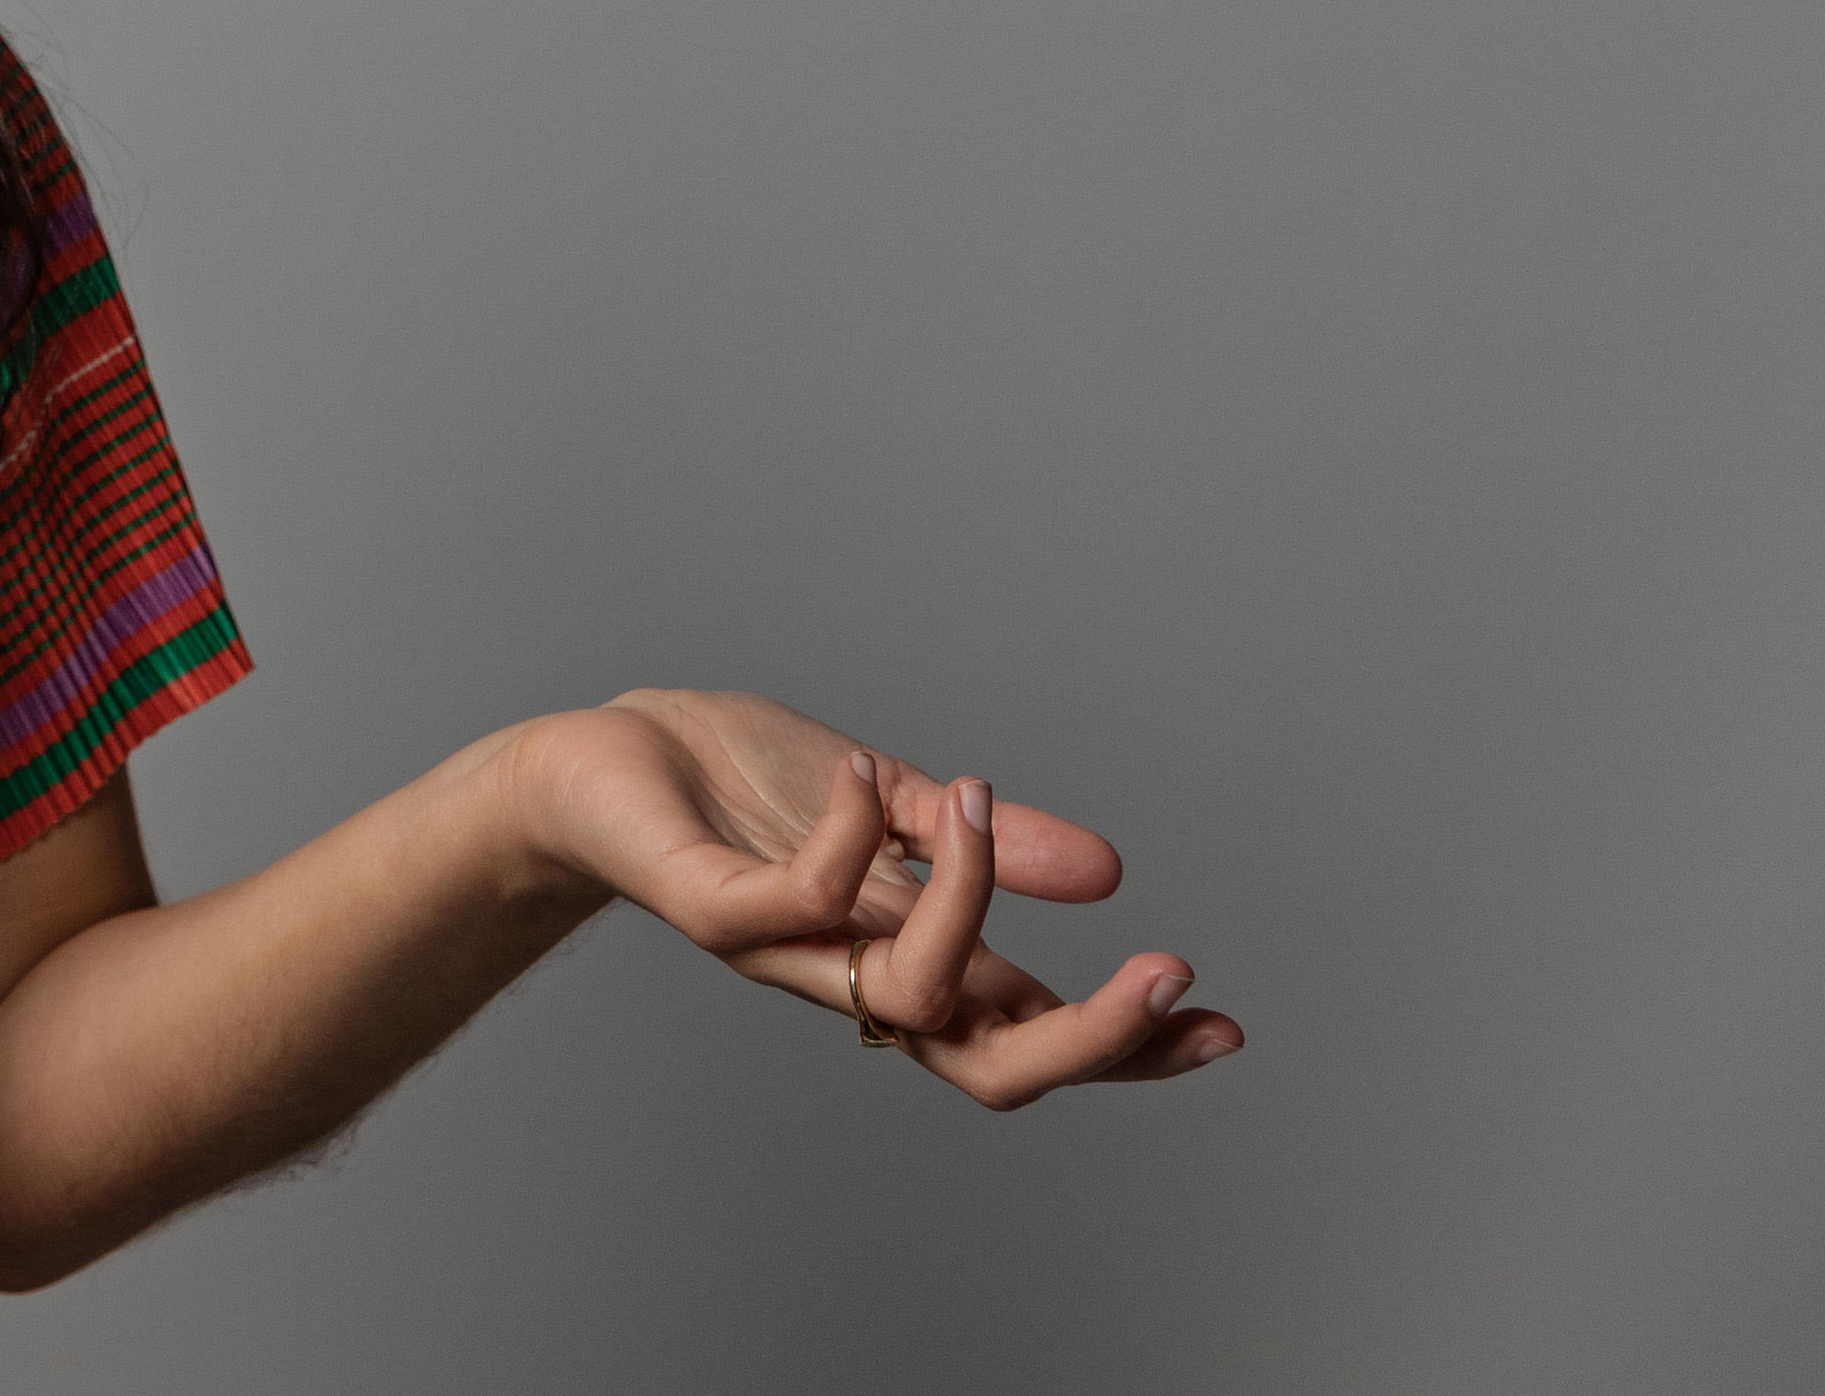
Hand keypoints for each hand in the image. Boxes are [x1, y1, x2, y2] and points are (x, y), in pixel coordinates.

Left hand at [510, 688, 1244, 1107]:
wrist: (599, 760)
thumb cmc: (738, 789)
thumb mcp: (892, 804)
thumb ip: (986, 843)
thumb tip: (1110, 871)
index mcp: (907, 957)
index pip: (1031, 1036)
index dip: (1126, 1049)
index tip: (1225, 1027)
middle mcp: (853, 974)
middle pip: (990, 1065)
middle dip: (1092, 1037)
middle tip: (1168, 969)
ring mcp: (783, 950)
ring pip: (907, 998)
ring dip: (973, 900)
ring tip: (977, 802)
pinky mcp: (711, 907)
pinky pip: (801, 903)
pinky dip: (854, 839)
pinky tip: (867, 777)